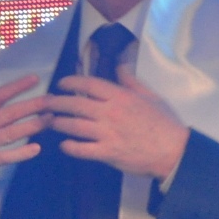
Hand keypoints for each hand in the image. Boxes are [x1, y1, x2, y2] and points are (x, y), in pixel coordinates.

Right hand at [0, 74, 49, 191]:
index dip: (16, 86)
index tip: (35, 78)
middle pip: (9, 112)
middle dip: (33, 105)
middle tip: (53, 100)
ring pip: (11, 132)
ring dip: (33, 125)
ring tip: (50, 120)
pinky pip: (6, 156)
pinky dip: (21, 153)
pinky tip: (36, 149)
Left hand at [38, 64, 189, 178]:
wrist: (174, 151)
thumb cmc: (163, 122)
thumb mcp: (149, 96)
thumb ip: (130, 81)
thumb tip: (120, 65)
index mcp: (120, 96)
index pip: (89, 84)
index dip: (71, 82)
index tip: (60, 84)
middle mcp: (110, 113)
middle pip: (75, 104)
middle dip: (56, 103)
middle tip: (44, 103)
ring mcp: (108, 133)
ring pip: (74, 126)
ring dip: (58, 123)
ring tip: (50, 122)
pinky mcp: (108, 153)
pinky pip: (82, 150)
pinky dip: (70, 147)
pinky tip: (63, 145)